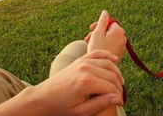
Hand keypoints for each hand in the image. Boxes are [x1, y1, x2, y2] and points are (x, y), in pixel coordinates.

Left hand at [0, 50, 122, 115]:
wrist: (42, 98)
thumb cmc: (60, 108)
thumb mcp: (80, 112)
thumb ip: (100, 104)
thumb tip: (117, 97)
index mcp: (86, 82)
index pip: (111, 87)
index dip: (118, 96)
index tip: (119, 103)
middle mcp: (85, 68)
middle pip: (111, 75)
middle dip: (118, 86)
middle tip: (119, 96)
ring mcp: (82, 62)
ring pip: (108, 63)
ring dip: (116, 72)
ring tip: (119, 84)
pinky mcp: (79, 60)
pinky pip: (97, 53)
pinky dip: (107, 55)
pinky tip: (115, 60)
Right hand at [86, 10, 125, 63]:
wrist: (100, 67)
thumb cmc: (97, 49)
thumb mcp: (97, 33)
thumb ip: (102, 21)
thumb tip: (105, 11)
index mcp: (119, 31)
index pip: (109, 22)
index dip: (99, 25)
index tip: (91, 29)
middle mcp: (123, 38)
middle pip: (109, 30)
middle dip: (98, 32)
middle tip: (88, 38)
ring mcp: (122, 46)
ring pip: (110, 38)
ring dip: (100, 39)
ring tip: (90, 44)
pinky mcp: (120, 54)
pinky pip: (112, 45)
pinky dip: (104, 45)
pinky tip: (96, 49)